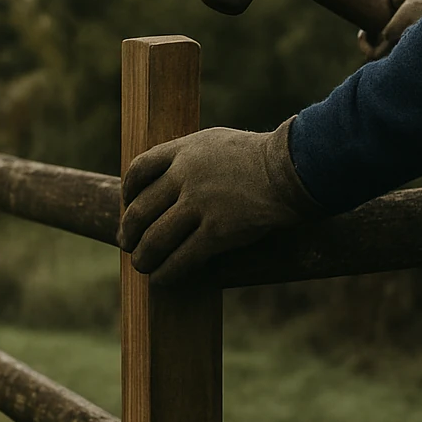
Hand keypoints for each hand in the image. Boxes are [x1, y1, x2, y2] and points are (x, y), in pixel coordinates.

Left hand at [117, 119, 322, 285]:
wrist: (295, 169)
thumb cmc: (263, 156)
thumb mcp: (218, 142)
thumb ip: (192, 157)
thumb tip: (172, 180)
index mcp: (185, 150)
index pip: (139, 169)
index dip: (128, 190)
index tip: (127, 204)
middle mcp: (186, 176)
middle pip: (141, 209)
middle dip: (129, 231)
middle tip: (127, 244)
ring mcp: (200, 204)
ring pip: (156, 238)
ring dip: (144, 257)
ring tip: (142, 266)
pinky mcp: (217, 232)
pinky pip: (182, 258)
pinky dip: (167, 272)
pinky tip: (163, 280)